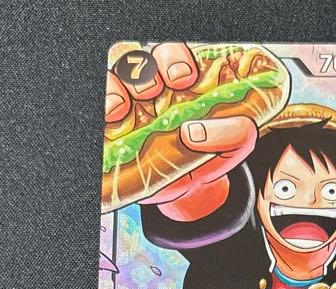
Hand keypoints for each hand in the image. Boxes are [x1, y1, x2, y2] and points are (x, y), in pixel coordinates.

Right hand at [106, 42, 256, 219]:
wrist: (188, 190)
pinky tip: (108, 121)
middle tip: (153, 91)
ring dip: (116, 85)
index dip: (176, 57)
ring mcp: (132, 102)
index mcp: (185, 78)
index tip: (184, 78)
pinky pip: (99, 104)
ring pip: (116, 71)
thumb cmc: (210, 156)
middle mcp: (156, 83)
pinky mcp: (114, 126)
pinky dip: (101, 105)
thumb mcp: (236, 146)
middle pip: (143, 55)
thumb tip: (195, 132)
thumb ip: (234, 133)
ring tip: (121, 109)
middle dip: (147, 68)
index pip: (175, 51)